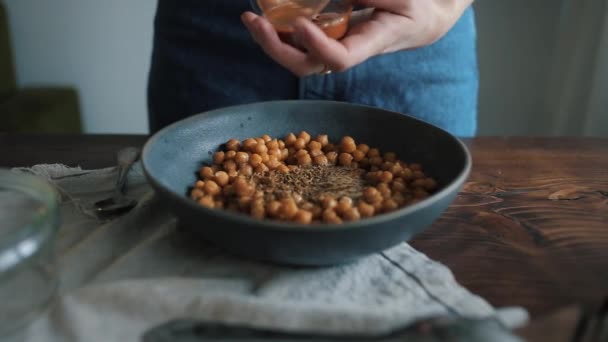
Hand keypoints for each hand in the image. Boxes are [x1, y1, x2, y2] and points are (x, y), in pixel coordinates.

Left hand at [241, 0, 473, 75]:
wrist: (423, 16)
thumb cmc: (417, 4)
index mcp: (372, 42)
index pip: (341, 59)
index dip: (318, 46)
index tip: (300, 23)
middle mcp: (349, 49)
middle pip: (308, 65)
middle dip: (277, 49)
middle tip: (255, 21)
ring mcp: (336, 44)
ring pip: (298, 55)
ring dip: (271, 40)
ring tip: (250, 18)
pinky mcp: (329, 35)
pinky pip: (299, 39)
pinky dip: (279, 28)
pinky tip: (264, 13)